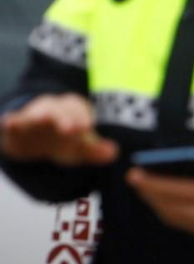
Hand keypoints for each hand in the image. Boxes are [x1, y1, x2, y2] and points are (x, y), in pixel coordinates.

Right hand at [0, 95, 118, 165]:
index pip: (79, 110)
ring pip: (37, 113)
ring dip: (39, 115)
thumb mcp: (80, 147)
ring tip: (42, 117)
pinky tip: (9, 122)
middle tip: (70, 128)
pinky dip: (11, 121)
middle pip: (61, 110)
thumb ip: (95, 150)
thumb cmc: (64, 141)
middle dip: (66, 118)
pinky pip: (13, 121)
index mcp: (73, 111)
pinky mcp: (16, 125)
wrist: (35, 141)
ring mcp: (33, 116)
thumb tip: (113, 153)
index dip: (83, 118)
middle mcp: (54, 109)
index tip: (87, 127)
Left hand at [127, 147, 193, 243]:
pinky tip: (163, 198)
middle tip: (134, 178)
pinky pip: (181, 222)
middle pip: (169, 207)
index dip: (154, 182)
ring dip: (156, 203)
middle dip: (149, 192)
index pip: (177, 190)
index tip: (135, 173)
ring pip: (172, 217)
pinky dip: (168, 210)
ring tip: (145, 187)